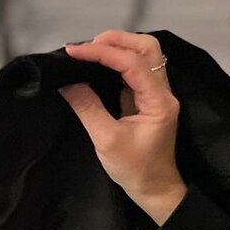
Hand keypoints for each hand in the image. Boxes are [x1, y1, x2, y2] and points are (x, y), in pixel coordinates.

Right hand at [60, 31, 186, 223]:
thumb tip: (66, 82)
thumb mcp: (106, 140)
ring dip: (117, 47)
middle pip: (147, 48)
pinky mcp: (147, 98)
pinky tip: (96, 64)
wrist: (155, 189)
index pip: (133, 63)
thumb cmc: (135, 170)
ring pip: (144, 55)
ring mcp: (157, 93)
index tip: (73, 52)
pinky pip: (135, 68)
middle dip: (116, 40)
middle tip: (85, 48)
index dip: (102, 52)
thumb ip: (87, 108)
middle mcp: (163, 92)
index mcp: (159, 102)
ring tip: (88, 52)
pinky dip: (116, 60)